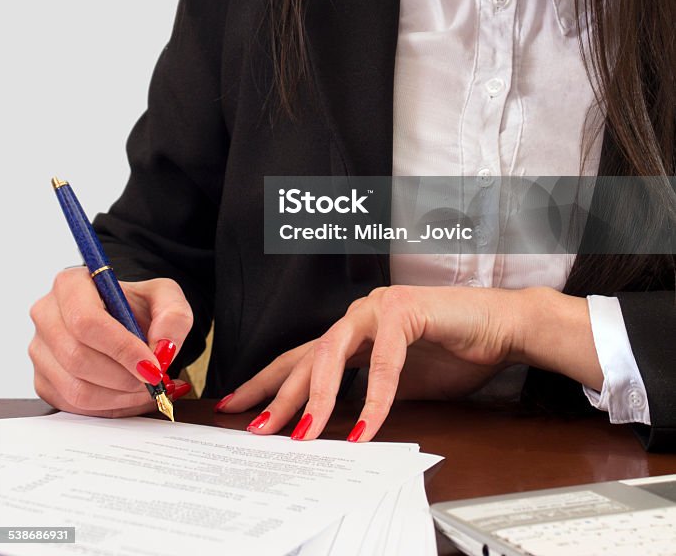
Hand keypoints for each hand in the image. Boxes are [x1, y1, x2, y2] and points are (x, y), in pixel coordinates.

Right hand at [29, 268, 193, 416]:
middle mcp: (47, 316)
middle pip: (78, 358)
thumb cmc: (137, 305)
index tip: (152, 365)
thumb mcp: (165, 296)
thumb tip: (163, 349)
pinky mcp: (44, 381)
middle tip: (155, 380)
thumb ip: (173, 316)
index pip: (86, 321)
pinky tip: (132, 396)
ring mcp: (40, 351)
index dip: (121, 348)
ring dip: (120, 397)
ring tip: (149, 388)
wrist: (124, 319)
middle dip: (124, 377)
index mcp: (70, 285)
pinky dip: (111, 408)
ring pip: (76, 389)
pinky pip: (75, 407)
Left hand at [218, 284, 524, 440]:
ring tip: (305, 431)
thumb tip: (339, 428)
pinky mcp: (406, 309)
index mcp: (355, 332)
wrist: (502, 328)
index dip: (269, 381)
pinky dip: (376, 396)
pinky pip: (384, 360)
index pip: (302, 357)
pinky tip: (368, 424)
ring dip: (318, 396)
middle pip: (307, 356)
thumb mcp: (402, 385)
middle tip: (259, 428)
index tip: (237, 406)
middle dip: (280, 395)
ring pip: (333, 351)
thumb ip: (368, 395)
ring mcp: (380, 308)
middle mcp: (360, 314)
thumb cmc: (456, 352)